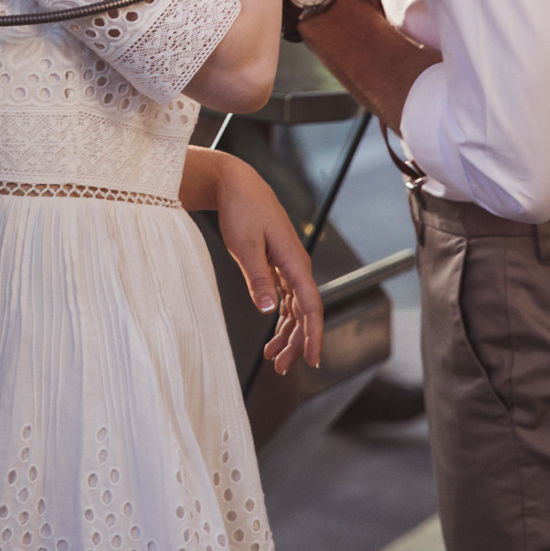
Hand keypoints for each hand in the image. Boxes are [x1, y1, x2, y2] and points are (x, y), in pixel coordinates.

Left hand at [212, 156, 324, 375]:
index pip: (311, 306)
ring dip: (288, 334)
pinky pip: (286, 298)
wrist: (236, 183)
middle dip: (297, 342)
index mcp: (293, 262)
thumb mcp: (245, 245)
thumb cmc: (241, 209)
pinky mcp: (276, 263)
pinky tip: (272, 334)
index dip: (314, 335)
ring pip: (295, 308)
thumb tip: (269, 309)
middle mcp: (296, 265)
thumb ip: (258, 278)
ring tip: (274, 359)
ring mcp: (287, 264)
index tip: (312, 360)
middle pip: (305, 312)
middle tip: (281, 367)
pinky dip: (280, 317)